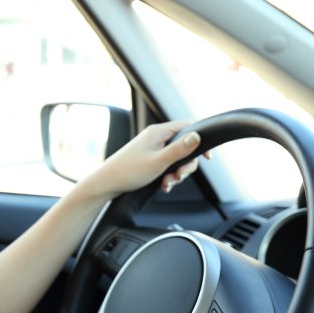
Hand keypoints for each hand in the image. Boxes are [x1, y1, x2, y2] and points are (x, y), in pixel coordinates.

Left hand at [82, 120, 202, 198]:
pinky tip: (163, 186)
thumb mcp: (159, 161)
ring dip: (176, 173)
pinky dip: (168, 176)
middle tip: (178, 177)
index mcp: (158, 132)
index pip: (188, 126)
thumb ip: (180, 149)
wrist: (106, 184)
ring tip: (167, 184)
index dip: (200, 140)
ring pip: (176, 158)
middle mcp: (155, 137)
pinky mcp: (148, 158)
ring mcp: (152, 148)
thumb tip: (198, 136)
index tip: (207, 158)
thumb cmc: (129, 172)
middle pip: (184, 146)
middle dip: (186, 165)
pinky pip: (166, 165)